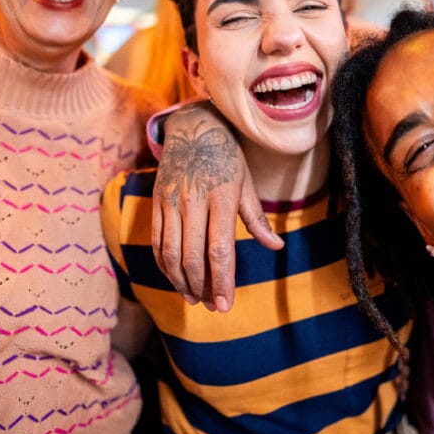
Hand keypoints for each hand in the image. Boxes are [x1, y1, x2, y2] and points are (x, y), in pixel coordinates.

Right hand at [151, 101, 282, 310]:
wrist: (193, 127)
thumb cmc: (227, 157)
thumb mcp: (246, 183)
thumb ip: (257, 219)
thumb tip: (276, 247)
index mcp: (222, 197)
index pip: (219, 249)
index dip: (222, 281)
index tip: (225, 305)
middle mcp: (194, 200)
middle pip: (192, 256)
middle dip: (201, 287)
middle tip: (211, 306)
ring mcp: (171, 201)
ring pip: (170, 253)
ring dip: (180, 281)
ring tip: (193, 297)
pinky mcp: (156, 202)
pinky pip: (157, 241)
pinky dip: (164, 265)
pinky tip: (176, 278)